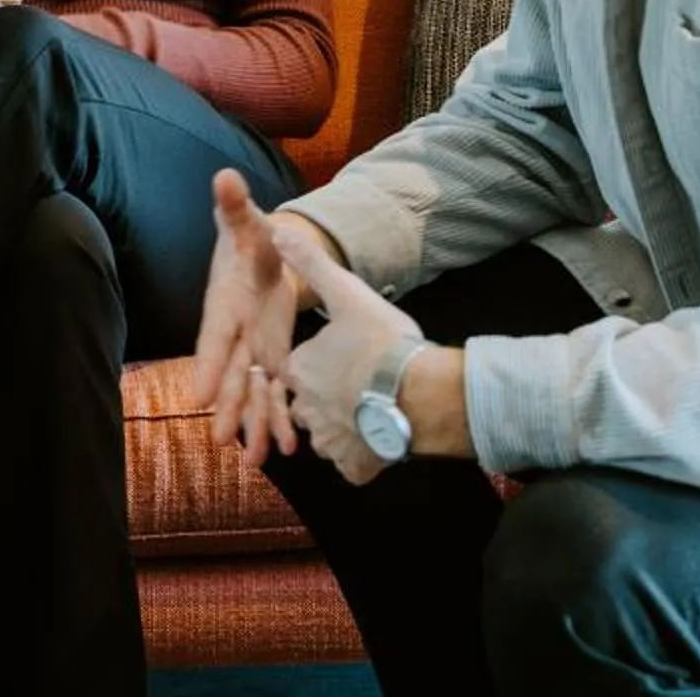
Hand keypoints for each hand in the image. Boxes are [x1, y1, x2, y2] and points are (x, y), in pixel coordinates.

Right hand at [196, 169, 305, 467]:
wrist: (260, 255)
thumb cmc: (248, 238)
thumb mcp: (246, 223)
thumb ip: (234, 206)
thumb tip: (224, 178)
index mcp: (224, 304)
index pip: (214, 337)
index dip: (208, 364)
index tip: (199, 395)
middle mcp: (234, 334)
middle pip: (230, 374)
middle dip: (228, 407)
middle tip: (222, 440)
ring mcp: (252, 349)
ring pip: (253, 392)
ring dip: (254, 424)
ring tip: (257, 461)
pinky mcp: (272, 356)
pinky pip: (276, 391)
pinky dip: (281, 417)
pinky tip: (289, 448)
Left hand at [276, 231, 429, 483]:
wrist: (422, 393)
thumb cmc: (382, 343)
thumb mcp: (347, 294)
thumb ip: (312, 265)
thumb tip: (277, 231)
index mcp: (300, 372)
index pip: (298, 369)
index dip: (320, 362)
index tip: (346, 357)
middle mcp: (307, 412)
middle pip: (309, 406)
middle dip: (327, 399)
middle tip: (361, 384)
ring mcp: (331, 445)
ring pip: (328, 437)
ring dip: (344, 427)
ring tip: (373, 409)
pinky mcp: (355, 469)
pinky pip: (353, 465)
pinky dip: (364, 456)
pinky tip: (383, 438)